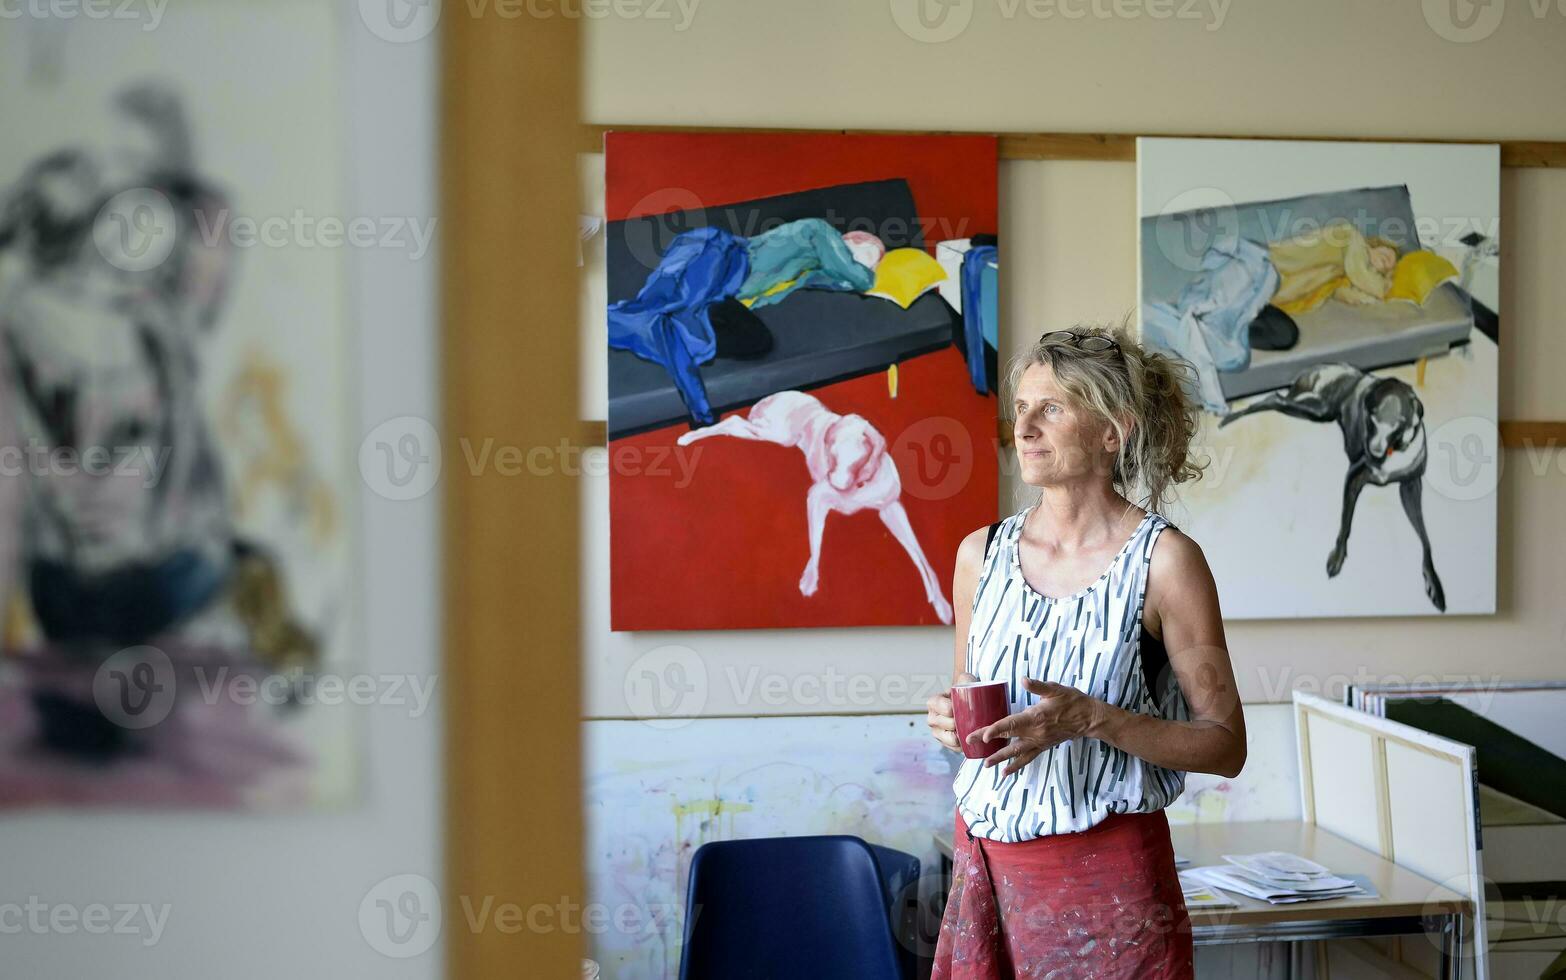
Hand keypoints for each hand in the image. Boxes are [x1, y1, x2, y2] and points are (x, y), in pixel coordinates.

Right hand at [926, 672, 976, 751]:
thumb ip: (965, 678)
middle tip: (973, 720)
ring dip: (962, 737)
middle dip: (960, 724)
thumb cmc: (965, 693)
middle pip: (948, 724)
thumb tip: (964, 680)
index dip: (956, 710)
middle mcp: (932, 718)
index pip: (945, 708)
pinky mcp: (945, 743)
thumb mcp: (965, 682)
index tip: (967, 708)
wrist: (966, 706)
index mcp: (933, 702)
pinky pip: (954, 748)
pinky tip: (970, 742)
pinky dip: (963, 747)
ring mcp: (937, 733)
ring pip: (950, 739)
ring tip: (972, 731)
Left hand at [968, 678, 1101, 776]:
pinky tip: (1006, 772)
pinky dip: (1016, 766)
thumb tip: (1024, 680)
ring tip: (985, 764)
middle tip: (969, 743)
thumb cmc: (1073, 701)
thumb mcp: (1056, 689)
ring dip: (999, 759)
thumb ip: (1038, 686)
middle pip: (1007, 739)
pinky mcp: (1043, 746)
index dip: (995, 730)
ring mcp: (1039, 742)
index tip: (983, 736)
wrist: (1090, 718)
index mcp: (1035, 717)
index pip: (1011, 725)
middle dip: (988, 742)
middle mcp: (1035, 733)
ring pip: (1015, 753)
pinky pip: (1027, 758)